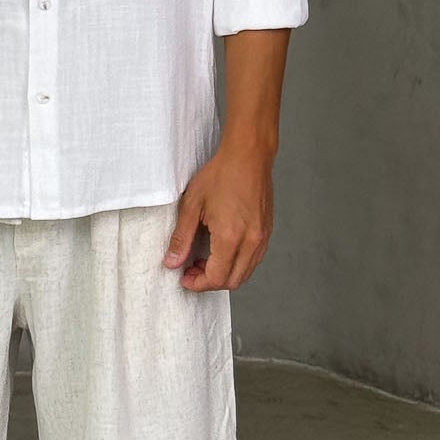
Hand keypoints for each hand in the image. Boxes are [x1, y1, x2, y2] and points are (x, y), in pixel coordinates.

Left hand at [162, 144, 273, 291]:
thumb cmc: (222, 174)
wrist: (248, 156)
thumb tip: (172, 261)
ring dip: (225, 274)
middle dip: (210, 282)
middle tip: (192, 269)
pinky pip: (253, 259)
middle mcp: (250, 241)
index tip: (185, 278)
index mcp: (230, 237)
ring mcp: (262, 237)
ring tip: (206, 259)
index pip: (216, 278)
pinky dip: (237, 263)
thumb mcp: (192, 205)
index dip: (198, 283)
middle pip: (232, 281)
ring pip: (245, 273)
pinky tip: (223, 250)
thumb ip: (181, 237)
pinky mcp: (267, 231)